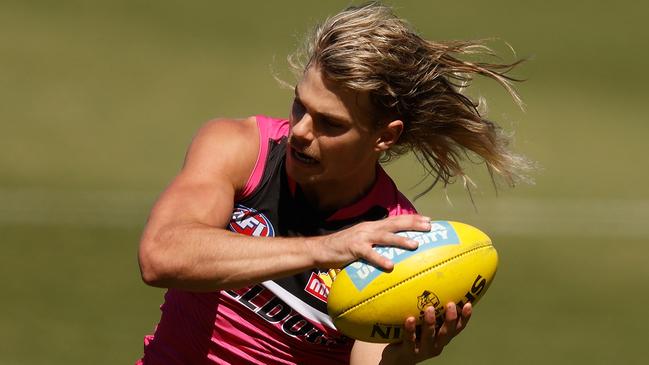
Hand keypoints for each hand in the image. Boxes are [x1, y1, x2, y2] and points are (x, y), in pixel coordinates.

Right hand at [314, 215, 430, 270]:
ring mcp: (361, 237)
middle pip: (394, 223)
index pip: (396, 219)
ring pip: (384, 237)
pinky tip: (390, 265)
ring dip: (400, 240)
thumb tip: (393, 250)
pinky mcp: (353, 248)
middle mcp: (369, 228)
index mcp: (373, 226)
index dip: (412, 218)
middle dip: (412, 223)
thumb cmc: (343, 248)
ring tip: (415, 244)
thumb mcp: (363, 241)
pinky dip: (380, 258)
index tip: (428, 220)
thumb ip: (376, 242)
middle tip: (429, 226)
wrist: (321, 249)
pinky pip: (369, 254)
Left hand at [383, 302, 471, 362]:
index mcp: (442, 338)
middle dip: (450, 319)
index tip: (467, 304)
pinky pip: (410, 340)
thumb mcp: (423, 325)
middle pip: (447, 333)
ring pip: (430, 337)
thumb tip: (432, 284)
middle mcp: (436, 345)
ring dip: (430, 323)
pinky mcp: (409, 352)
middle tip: (450, 304)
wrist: (397, 359)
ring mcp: (423, 350)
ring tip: (429, 308)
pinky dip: (410, 329)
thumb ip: (431, 312)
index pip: (457, 328)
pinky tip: (409, 319)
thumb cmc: (413, 337)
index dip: (464, 318)